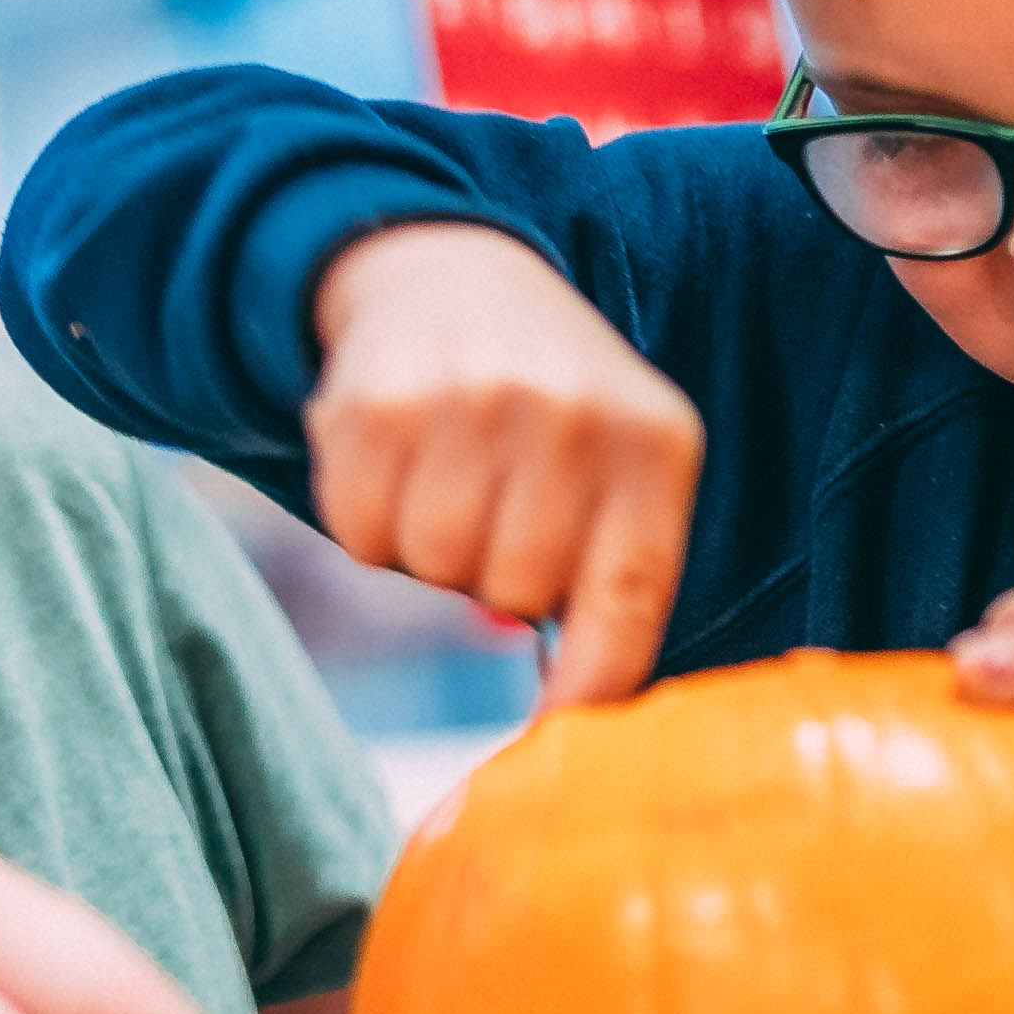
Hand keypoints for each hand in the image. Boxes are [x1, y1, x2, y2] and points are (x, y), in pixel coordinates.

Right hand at [306, 222, 704, 707]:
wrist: (451, 275)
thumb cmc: (551, 409)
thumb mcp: (618, 466)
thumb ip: (610, 580)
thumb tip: (562, 712)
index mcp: (654, 445)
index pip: (628, 602)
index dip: (587, 689)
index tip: (553, 737)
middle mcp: (570, 415)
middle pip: (513, 591)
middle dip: (495, 573)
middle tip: (496, 504)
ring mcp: (473, 402)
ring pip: (434, 566)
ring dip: (429, 547)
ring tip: (448, 476)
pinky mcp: (379, 401)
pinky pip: (359, 534)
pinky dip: (368, 520)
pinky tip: (396, 459)